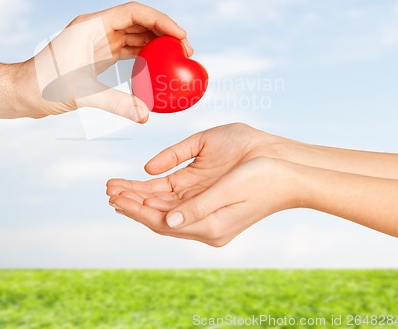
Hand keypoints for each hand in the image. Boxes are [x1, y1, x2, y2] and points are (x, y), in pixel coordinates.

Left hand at [16, 1, 192, 120]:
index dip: (161, 20)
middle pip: (139, 22)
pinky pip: (128, 50)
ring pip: (135, 35)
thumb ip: (116, 103)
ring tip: (178, 58)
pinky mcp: (98, 55)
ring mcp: (98, 41)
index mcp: (91, 25)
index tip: (181, 35)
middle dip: (164, 32)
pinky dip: (145, 56)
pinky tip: (158, 67)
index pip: (134, 12)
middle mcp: (96, 29)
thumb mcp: (81, 94)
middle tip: (186, 50)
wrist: (21, 92)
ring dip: (157, 44)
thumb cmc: (43, 87)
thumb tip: (146, 115)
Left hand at [106, 123, 298, 245]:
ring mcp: (207, 216)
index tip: (114, 194)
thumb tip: (167, 222)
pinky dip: (157, 196)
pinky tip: (143, 188)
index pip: (161, 220)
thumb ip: (198, 206)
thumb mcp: (230, 188)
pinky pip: (176, 203)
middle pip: (158, 216)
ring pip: (165, 210)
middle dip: (132, 202)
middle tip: (108, 189)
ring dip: (141, 199)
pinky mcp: (210, 203)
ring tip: (117, 188)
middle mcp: (205, 225)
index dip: (135, 207)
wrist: (290, 171)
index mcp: (210, 226)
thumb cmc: (264, 176)